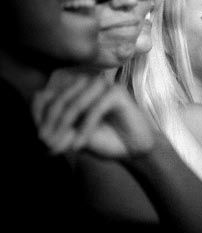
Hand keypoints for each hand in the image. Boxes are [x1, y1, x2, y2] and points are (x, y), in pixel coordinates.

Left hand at [32, 71, 156, 158]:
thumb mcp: (73, 137)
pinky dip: (84, 129)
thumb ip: (57, 131)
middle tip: (46, 145)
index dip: (38, 115)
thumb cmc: (104, 140)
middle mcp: (86, 83)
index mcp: (73, 90)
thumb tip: (40, 135)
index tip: (38, 138)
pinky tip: (78, 146)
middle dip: (50, 124)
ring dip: (64, 126)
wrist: (133, 149)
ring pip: (74, 104)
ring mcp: (102, 85)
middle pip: (58, 100)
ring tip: (59, 146)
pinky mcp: (117, 92)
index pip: (45, 96)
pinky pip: (94, 110)